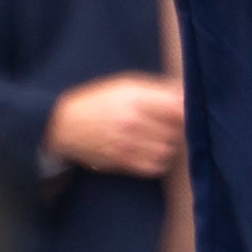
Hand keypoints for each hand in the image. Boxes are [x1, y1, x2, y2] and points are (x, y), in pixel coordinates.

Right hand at [44, 71, 186, 176]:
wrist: (64, 125)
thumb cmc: (97, 100)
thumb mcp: (125, 84)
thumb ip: (156, 88)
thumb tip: (186, 92)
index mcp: (136, 99)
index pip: (179, 109)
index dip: (187, 110)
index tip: (184, 110)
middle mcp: (134, 123)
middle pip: (177, 131)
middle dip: (176, 127)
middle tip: (168, 123)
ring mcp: (129, 145)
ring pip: (169, 150)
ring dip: (169, 145)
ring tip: (160, 137)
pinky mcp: (124, 163)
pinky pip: (156, 167)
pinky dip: (159, 161)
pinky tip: (152, 151)